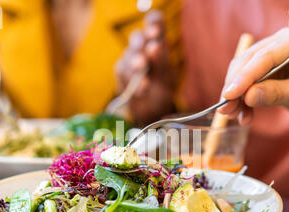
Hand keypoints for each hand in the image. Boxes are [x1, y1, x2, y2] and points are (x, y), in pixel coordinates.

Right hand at [116, 10, 176, 125]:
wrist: (153, 111)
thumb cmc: (162, 88)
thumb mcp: (167, 75)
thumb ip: (161, 60)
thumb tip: (154, 45)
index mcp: (157, 42)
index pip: (154, 23)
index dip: (153, 22)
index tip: (155, 31)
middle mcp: (142, 48)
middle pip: (137, 37)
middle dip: (142, 42)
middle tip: (149, 49)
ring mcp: (129, 60)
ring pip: (129, 54)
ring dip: (137, 63)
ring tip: (145, 75)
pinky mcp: (121, 73)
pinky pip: (122, 71)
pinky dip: (133, 81)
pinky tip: (143, 89)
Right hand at [219, 24, 288, 128]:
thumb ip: (277, 94)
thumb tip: (247, 96)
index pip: (264, 57)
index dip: (244, 77)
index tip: (229, 95)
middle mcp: (284, 42)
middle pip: (248, 62)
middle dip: (235, 87)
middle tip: (225, 109)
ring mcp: (275, 57)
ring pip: (244, 73)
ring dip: (236, 96)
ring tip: (232, 116)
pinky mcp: (270, 73)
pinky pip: (249, 85)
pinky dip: (243, 101)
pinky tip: (244, 117)